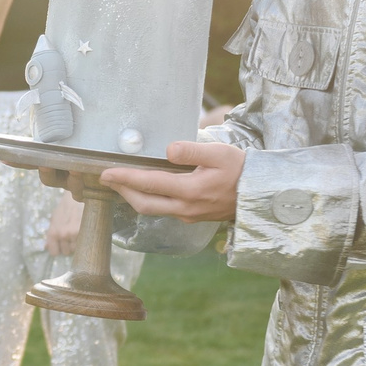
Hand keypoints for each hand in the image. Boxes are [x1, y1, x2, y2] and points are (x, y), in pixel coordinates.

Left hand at [43, 191, 82, 255]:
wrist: (76, 198)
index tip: (61, 246)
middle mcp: (62, 235)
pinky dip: (84, 240)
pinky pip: (83, 243)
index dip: (58, 250)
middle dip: (68, 246)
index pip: (54, 252)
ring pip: (76, 249)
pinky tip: (83, 232)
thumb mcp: (54, 220)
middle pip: (66, 252)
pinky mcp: (84, 230)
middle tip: (70, 237)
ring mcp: (74, 233)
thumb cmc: (63, 208)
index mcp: (53, 233)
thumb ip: (50, 235)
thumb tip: (45, 247)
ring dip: (76, 243)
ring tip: (77, 233)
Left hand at [102, 140, 244, 221]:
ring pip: (152, 209)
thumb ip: (192, 151)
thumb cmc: (241, 170)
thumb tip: (168, 149)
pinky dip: (149, 200)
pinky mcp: (192, 216)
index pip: (149, 183)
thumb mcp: (220, 153)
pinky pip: (164, 210)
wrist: (259, 195)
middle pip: (144, 203)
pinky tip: (145, 189)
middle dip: (122, 190)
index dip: (125, 177)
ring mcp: (188, 214)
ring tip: (120, 183)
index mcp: (191, 190)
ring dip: (133, 197)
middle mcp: (186, 207)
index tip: (106, 172)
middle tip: (106, 178)